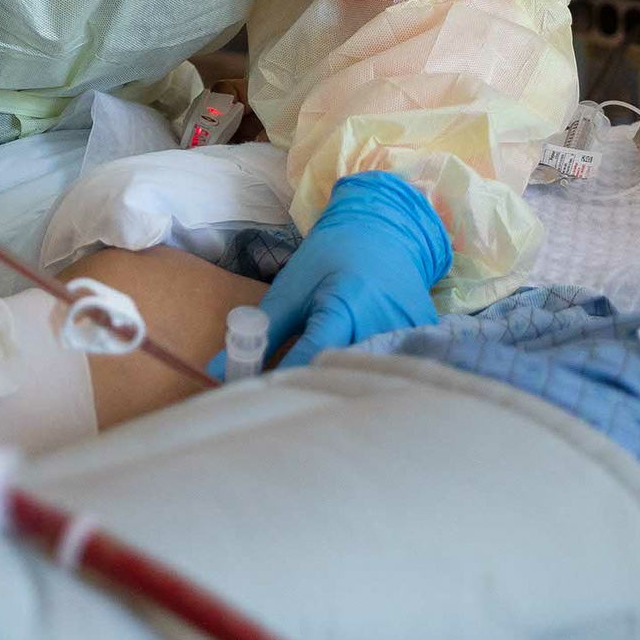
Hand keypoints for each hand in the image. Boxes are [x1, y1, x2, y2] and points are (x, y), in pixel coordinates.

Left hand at [210, 171, 450, 376]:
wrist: (385, 233)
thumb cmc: (330, 257)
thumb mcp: (292, 288)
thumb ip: (260, 331)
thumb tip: (216, 371)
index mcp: (347, 300)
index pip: (315, 352)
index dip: (286, 378)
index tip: (261, 399)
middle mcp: (384, 318)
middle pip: (345, 371)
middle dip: (313, 388)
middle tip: (283, 406)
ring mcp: (410, 331)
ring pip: (368, 374)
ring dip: (342, 386)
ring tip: (317, 399)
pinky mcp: (423, 339)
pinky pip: (390, 367)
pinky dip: (367, 376)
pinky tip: (352, 378)